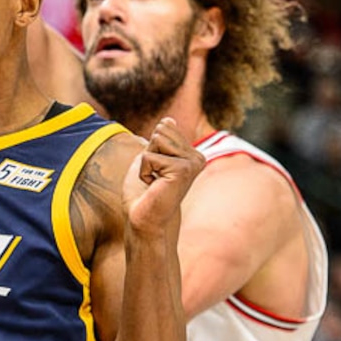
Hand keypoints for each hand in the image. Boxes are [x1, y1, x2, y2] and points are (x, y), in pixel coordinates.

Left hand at [123, 118, 204, 235]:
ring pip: (157, 139)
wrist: (145, 220)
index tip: (156, 170)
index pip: (165, 126)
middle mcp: (196, 157)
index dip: (151, 147)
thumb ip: (160, 139)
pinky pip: (150, 157)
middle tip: (154, 177)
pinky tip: (154, 187)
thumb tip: (168, 120)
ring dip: (147, 162)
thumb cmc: (144, 193)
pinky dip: (144, 172)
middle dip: (149, 152)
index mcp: (191, 153)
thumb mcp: (150, 157)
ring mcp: (192, 163)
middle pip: (162, 130)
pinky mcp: (183, 170)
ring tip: (155, 182)